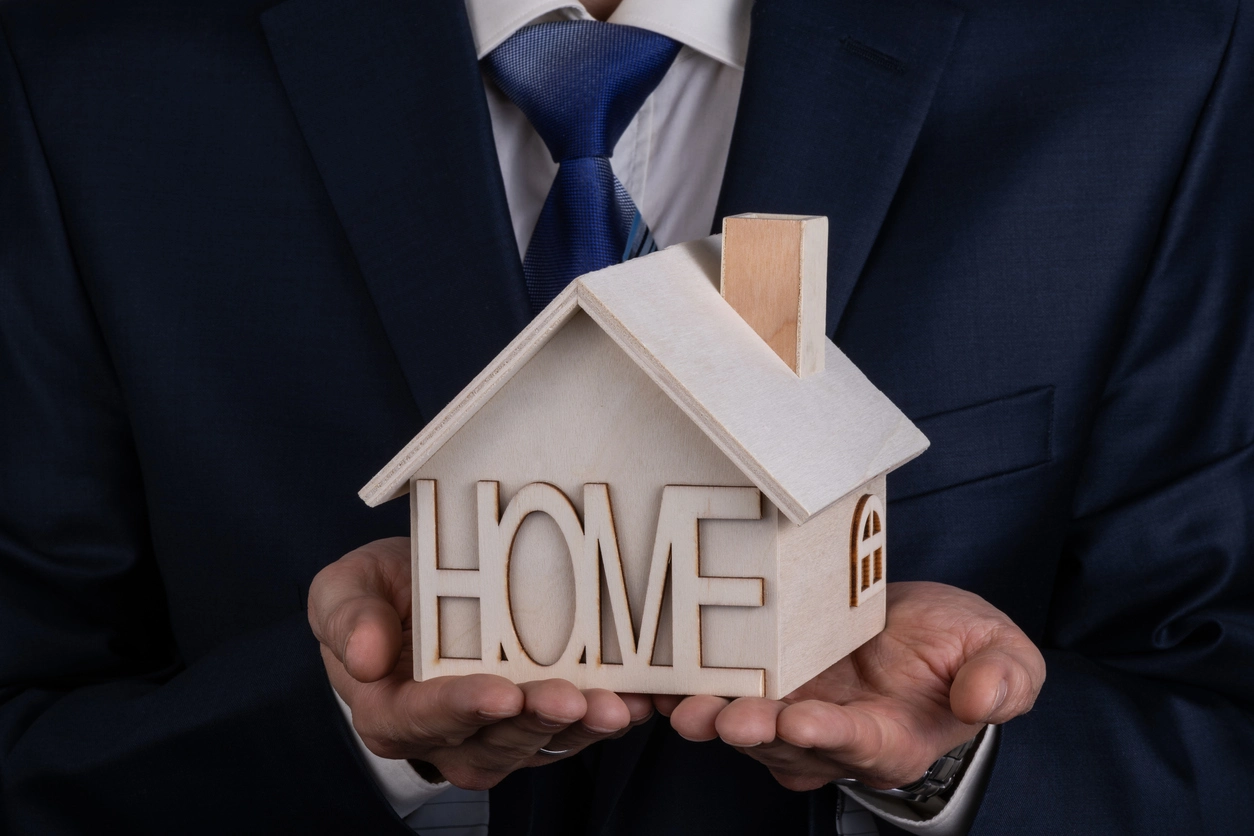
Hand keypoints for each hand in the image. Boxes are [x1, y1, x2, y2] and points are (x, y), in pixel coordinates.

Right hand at [308, 537, 652, 789]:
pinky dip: (604, 721)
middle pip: (492, 740)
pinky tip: (637, 702)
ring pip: (538, 746)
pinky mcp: (534, 724)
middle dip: (535, 721)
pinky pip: (570, 735)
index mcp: (390, 711)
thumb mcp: (343, 589)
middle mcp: (443, 738)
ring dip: (579, 729)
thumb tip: (365, 659)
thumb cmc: (379, 594)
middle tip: (572, 698)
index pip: (423, 718)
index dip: (463, 707)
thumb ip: (347, 620)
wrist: (418, 593)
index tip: (500, 692)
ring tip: (615, 707)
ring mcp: (493, 736)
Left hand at [656, 582, 1044, 791]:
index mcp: (892, 739)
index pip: (859, 744)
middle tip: (724, 718)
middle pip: (787, 744)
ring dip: (715, 718)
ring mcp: (794, 710)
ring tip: (687, 706)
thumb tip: (983, 703)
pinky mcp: (765, 681)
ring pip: (748, 725)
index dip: (830, 736)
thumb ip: (1003, 679)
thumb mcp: (1003, 654)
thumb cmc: (963, 645)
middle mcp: (834, 737)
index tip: (803, 722)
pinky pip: (727, 691)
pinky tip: (667, 681)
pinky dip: (696, 690)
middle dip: (754, 732)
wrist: (920, 627)